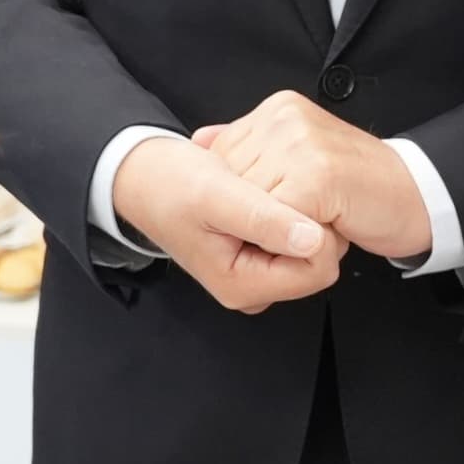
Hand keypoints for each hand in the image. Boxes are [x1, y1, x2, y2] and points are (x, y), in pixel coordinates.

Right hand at [111, 135, 338, 310]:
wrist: (144, 177)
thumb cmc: (169, 186)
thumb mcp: (216, 195)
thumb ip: (264, 220)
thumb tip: (313, 239)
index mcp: (241, 284)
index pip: (319, 270)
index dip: (318, 231)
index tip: (297, 199)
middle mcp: (251, 286)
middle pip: (318, 262)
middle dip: (309, 223)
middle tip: (275, 192)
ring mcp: (255, 272)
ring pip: (311, 248)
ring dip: (299, 215)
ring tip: (264, 190)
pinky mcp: (258, 255)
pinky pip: (297, 238)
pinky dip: (288, 212)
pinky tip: (263, 193)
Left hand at [191, 90, 435, 263]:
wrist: (418, 197)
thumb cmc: (359, 188)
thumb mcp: (297, 158)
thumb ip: (250, 147)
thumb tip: (198, 140)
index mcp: (278, 109)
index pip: (221, 158)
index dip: (239, 198)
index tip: (277, 209)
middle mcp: (284, 117)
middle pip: (229, 182)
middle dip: (253, 215)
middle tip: (303, 218)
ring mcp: (300, 142)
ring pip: (248, 203)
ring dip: (274, 229)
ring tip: (317, 220)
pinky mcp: (317, 175)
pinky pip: (274, 219)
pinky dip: (291, 238)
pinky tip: (328, 227)